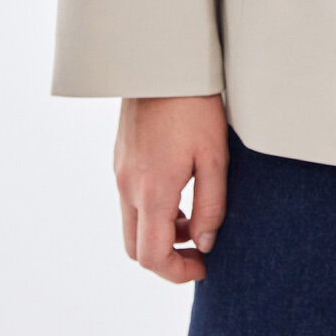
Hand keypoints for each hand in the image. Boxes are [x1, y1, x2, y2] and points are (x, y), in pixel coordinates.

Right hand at [114, 94, 228, 282]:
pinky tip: (179, 192)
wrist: (164, 63)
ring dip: (159, 234)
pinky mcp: (120, 158)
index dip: (177, 272)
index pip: (153, 256)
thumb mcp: (215, 156)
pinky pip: (130, 201)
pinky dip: (151, 211)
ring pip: (132, 225)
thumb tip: (204, 243)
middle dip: (166, 259)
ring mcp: (120, 172)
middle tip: (197, 252)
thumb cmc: (196, 106)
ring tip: (193, 219)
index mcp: (153, 191)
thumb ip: (211, 206)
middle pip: (136, 248)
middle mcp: (128, 186)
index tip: (203, 267)